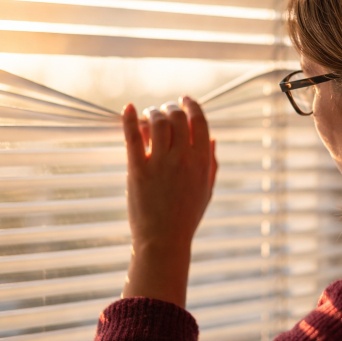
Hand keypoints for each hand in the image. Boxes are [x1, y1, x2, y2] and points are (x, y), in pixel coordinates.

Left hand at [120, 97, 217, 306]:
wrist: (164, 241)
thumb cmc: (186, 217)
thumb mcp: (206, 191)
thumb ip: (212, 164)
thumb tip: (212, 138)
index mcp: (202, 162)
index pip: (199, 121)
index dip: (192, 105)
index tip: (184, 100)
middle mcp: (183, 159)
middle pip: (177, 118)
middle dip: (170, 109)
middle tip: (164, 111)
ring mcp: (160, 164)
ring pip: (157, 122)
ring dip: (153, 113)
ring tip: (149, 117)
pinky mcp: (137, 170)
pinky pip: (133, 137)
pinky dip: (130, 119)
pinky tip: (129, 108)